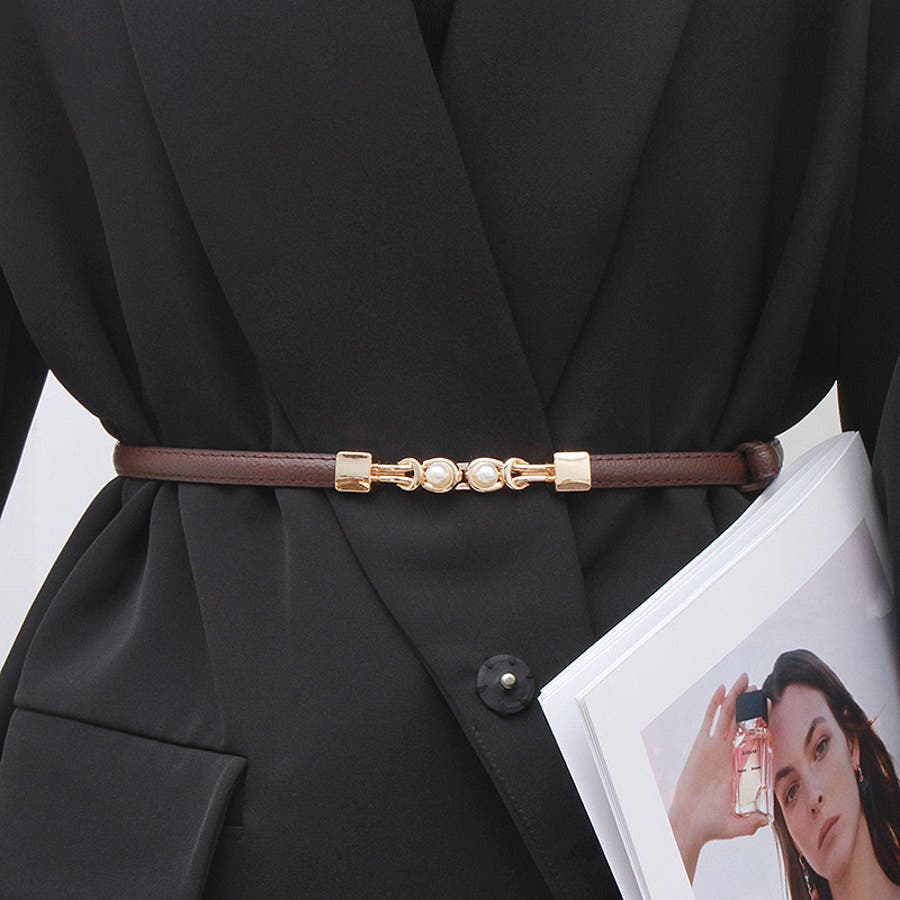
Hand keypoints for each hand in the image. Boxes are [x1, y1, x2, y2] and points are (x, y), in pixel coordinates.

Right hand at [667, 672, 767, 882]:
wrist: (690, 825)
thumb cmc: (712, 825)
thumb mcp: (738, 825)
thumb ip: (752, 822)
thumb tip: (767, 820)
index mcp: (739, 766)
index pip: (753, 737)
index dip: (761, 721)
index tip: (770, 706)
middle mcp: (728, 753)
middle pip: (740, 721)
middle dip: (748, 702)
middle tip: (756, 684)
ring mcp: (714, 747)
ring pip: (727, 716)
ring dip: (735, 697)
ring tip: (744, 680)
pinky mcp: (701, 745)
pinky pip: (709, 720)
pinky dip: (714, 704)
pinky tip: (721, 690)